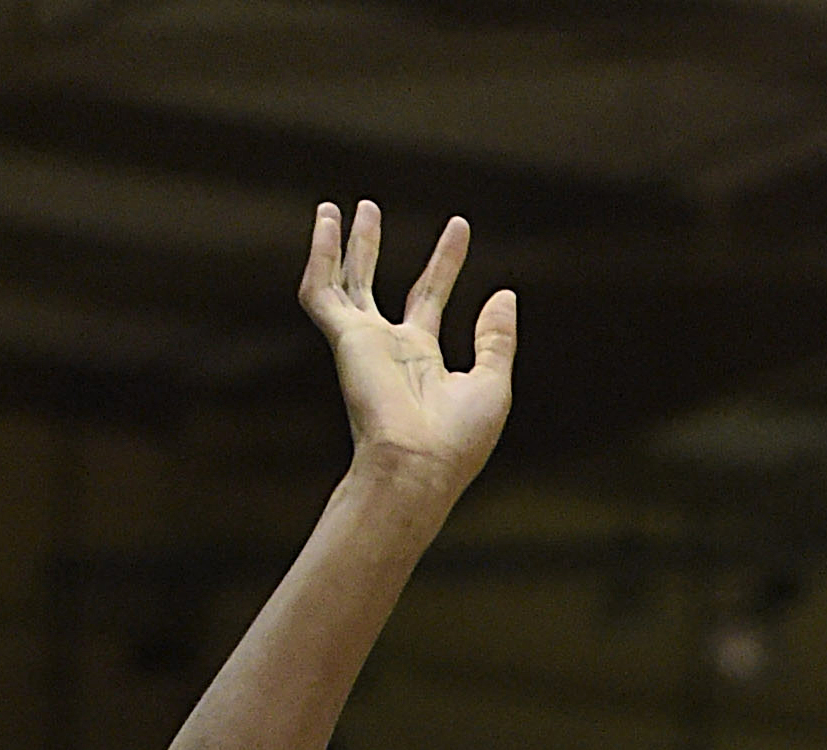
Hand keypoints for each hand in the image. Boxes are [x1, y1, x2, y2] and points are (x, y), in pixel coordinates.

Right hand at [300, 202, 516, 499]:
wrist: (418, 466)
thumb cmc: (457, 441)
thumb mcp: (492, 384)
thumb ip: (496, 338)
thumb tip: (505, 294)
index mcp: (421, 359)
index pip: (429, 297)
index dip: (445, 262)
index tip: (459, 226)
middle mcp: (387, 348)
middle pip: (374, 285)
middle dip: (371, 247)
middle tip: (369, 208)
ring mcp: (362, 344)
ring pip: (342, 284)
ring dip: (340, 247)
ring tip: (335, 207)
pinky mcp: (344, 340)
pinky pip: (322, 291)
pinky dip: (321, 256)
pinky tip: (326, 223)